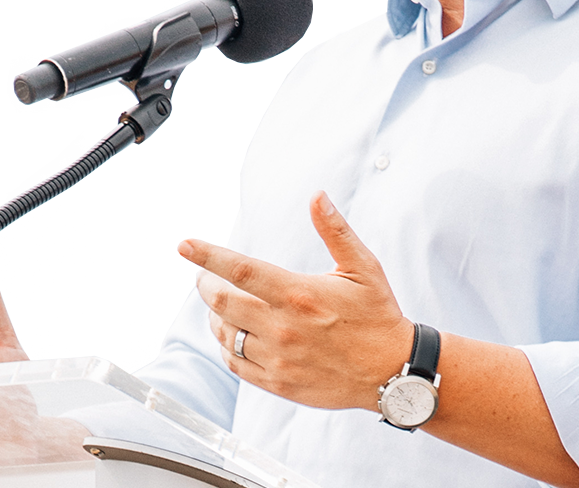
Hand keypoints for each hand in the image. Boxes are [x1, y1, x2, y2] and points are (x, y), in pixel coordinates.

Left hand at [181, 191, 412, 410]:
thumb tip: (317, 196)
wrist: (392, 370)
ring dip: (214, 316)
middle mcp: (283, 327)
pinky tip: (233, 333)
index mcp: (299, 294)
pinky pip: (235, 364)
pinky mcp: (279, 382)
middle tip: (205, 276)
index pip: (240, 270)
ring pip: (225, 334)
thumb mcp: (363, 267)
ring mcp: (279, 358)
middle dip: (206, 285)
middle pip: (222, 303)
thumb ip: (335, 231)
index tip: (186, 246)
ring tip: (220, 304)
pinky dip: (226, 346)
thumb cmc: (378, 314)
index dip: (209, 255)